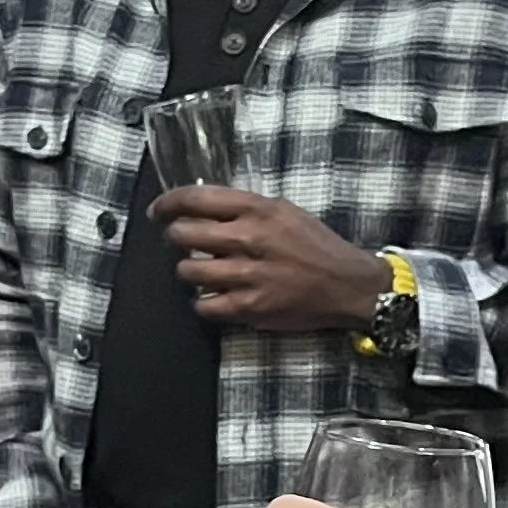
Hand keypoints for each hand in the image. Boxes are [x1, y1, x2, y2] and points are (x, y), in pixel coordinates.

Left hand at [151, 186, 387, 334]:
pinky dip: (202, 301)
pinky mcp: (250, 308)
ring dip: (187, 271)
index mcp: (257, 209)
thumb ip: (245, 209)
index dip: (166, 204)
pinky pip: (203, 305)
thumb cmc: (316, 246)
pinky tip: (213, 296)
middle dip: (173, 238)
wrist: (348, 285)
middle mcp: (249, 239)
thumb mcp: (284, 211)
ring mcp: (248, 276)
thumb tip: (202, 208)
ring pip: (187, 271)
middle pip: (182, 234)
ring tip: (200, 271)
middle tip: (180, 243)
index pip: (194, 199)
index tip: (158, 211)